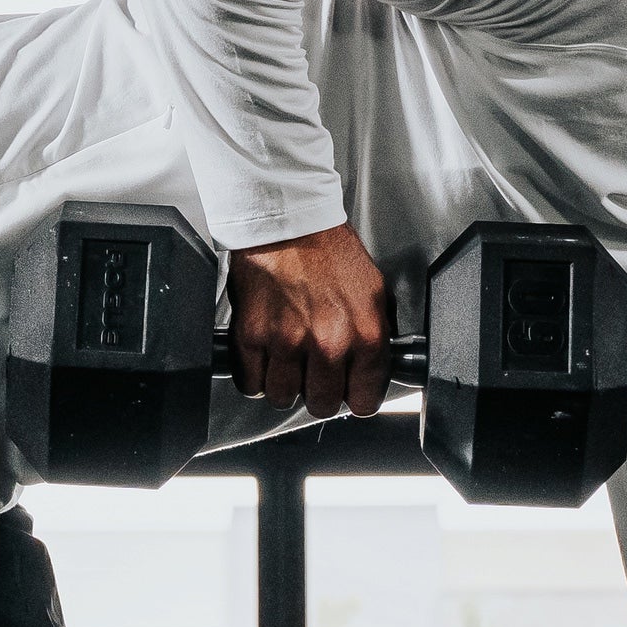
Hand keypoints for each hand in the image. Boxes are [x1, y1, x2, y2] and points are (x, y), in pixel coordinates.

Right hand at [227, 223, 392, 420]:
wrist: (289, 222)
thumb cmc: (329, 251)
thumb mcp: (374, 291)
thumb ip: (375, 334)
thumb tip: (373, 369)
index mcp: (365, 334)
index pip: (363, 401)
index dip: (354, 398)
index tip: (347, 390)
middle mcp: (328, 343)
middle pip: (321, 405)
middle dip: (317, 393)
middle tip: (313, 372)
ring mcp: (287, 342)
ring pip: (282, 398)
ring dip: (284, 386)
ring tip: (287, 363)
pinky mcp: (252, 336)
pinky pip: (250, 382)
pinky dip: (255, 374)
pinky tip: (265, 355)